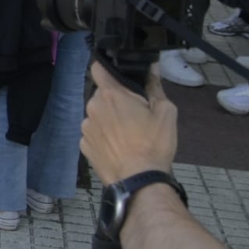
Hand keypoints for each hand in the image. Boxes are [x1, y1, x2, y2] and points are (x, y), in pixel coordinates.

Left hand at [80, 63, 177, 184]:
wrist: (139, 181)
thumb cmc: (154, 144)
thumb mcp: (165, 112)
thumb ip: (155, 86)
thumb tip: (152, 67)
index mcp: (110, 94)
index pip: (98, 68)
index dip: (107, 68)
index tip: (118, 75)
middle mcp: (92, 107)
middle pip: (101, 94)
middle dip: (114, 100)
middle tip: (133, 113)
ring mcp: (85, 128)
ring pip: (96, 114)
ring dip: (107, 118)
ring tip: (126, 134)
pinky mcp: (84, 146)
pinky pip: (93, 134)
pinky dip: (103, 136)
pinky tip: (117, 147)